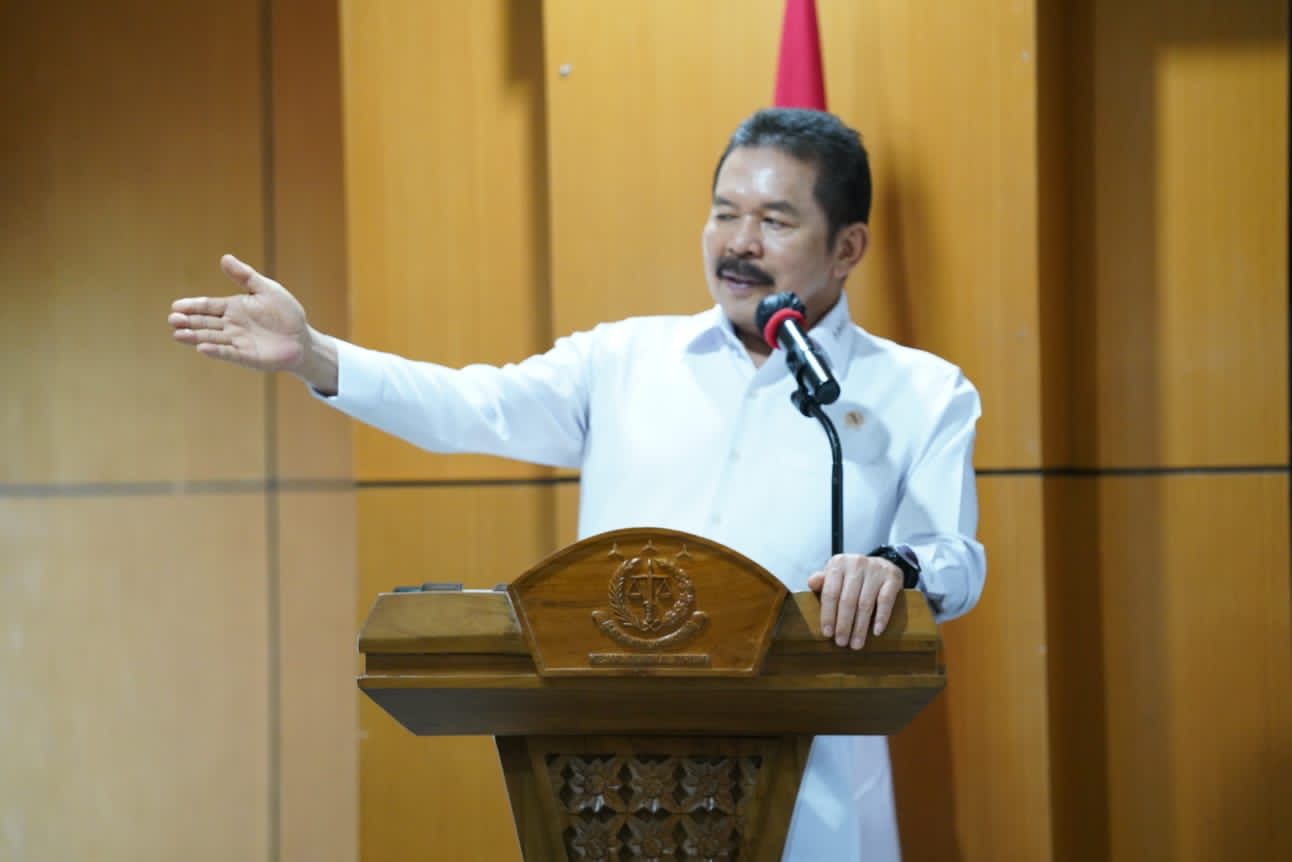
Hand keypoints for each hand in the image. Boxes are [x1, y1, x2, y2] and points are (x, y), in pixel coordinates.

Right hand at [169, 254, 309, 372]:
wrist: (302, 338)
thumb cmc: (285, 313)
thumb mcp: (266, 289)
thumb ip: (245, 276)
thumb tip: (224, 257)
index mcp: (233, 307)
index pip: (207, 306)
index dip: (192, 306)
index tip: (175, 306)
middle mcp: (231, 325)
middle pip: (204, 323)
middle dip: (188, 322)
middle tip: (172, 320)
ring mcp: (237, 341)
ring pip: (211, 338)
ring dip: (195, 337)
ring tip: (178, 335)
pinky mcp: (247, 356)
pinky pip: (229, 353)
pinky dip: (216, 351)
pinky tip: (202, 348)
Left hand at [807, 553, 903, 649]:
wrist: (881, 565)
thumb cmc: (853, 576)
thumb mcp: (836, 575)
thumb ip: (823, 581)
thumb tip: (811, 583)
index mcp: (838, 563)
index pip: (830, 592)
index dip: (828, 615)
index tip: (828, 634)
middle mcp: (857, 563)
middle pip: (847, 600)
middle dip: (844, 625)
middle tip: (842, 643)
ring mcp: (876, 569)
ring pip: (865, 603)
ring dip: (860, 627)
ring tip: (856, 643)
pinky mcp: (893, 577)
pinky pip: (886, 600)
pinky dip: (881, 617)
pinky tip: (876, 632)